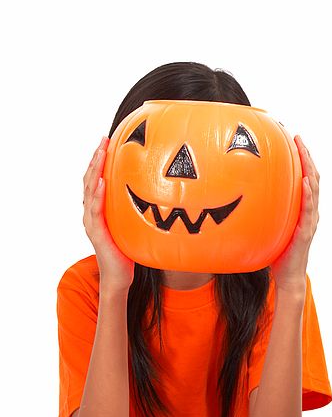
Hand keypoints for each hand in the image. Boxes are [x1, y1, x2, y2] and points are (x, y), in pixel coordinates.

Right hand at [83, 136, 134, 289]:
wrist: (119, 277)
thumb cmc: (127, 251)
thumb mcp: (131, 225)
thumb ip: (135, 209)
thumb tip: (157, 192)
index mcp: (98, 209)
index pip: (95, 179)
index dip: (99, 161)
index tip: (106, 142)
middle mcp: (90, 213)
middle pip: (89, 180)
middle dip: (96, 158)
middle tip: (103, 139)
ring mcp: (91, 222)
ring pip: (89, 191)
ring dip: (95, 170)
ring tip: (100, 152)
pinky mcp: (97, 233)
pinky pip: (95, 211)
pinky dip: (97, 195)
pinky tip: (102, 182)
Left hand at [270, 135, 319, 293]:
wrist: (287, 276)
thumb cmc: (277, 253)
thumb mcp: (269, 226)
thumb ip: (262, 211)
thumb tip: (237, 197)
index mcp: (302, 208)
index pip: (305, 177)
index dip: (302, 158)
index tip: (293, 140)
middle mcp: (310, 211)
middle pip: (313, 176)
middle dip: (306, 155)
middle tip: (297, 137)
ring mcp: (310, 220)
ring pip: (315, 188)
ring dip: (310, 168)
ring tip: (303, 150)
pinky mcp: (307, 231)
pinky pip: (309, 209)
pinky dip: (309, 194)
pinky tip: (305, 181)